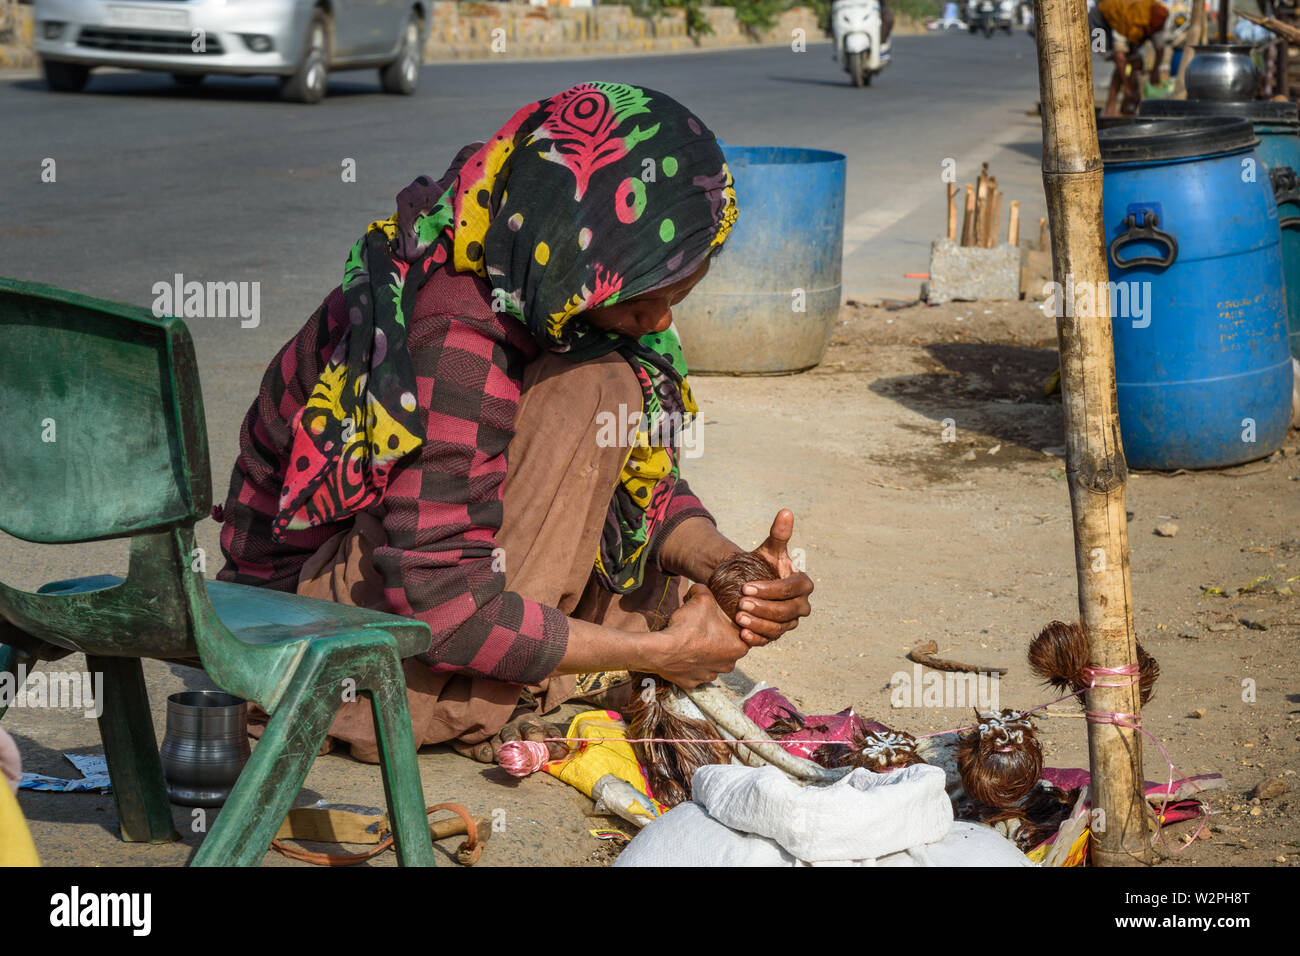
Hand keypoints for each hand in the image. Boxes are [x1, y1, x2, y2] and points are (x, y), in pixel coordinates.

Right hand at [650, 585, 748, 687]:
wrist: (663, 650)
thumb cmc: (687, 627)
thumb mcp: (702, 598)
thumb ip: (706, 590)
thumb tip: (701, 588)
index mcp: (739, 647)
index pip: (741, 631)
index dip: (728, 620)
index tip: (716, 615)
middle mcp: (729, 664)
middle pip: (726, 645)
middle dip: (716, 636)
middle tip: (702, 624)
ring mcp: (710, 676)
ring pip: (710, 659)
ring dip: (703, 650)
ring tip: (690, 637)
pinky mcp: (693, 682)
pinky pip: (694, 669)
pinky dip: (689, 661)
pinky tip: (681, 651)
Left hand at [733, 509, 813, 647]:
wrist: (749, 583)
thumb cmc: (762, 565)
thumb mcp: (768, 550)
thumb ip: (778, 533)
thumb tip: (785, 511)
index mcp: (803, 584)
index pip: (791, 589)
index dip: (771, 589)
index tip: (746, 586)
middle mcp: (801, 606)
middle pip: (787, 611)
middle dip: (764, 607)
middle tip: (741, 603)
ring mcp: (789, 622)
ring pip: (779, 627)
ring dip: (759, 624)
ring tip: (739, 618)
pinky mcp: (776, 634)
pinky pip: (770, 640)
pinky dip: (757, 638)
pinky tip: (742, 634)